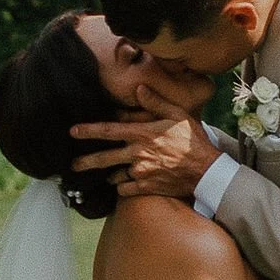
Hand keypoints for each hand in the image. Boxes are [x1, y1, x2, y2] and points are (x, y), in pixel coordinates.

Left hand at [69, 92, 224, 199]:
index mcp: (142, 134)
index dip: (88, 130)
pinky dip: (124, 188)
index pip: (108, 131)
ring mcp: (141, 173)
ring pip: (115, 176)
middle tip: (73, 166)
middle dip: (85, 162)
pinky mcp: (147, 188)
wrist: (207, 171)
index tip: (73, 131)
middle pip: (104, 158)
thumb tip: (139, 88)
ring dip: (111, 175)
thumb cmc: (193, 140)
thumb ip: (155, 102)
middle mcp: (137, 154)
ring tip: (109, 176)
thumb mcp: (178, 114)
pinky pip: (126, 190)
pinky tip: (127, 185)